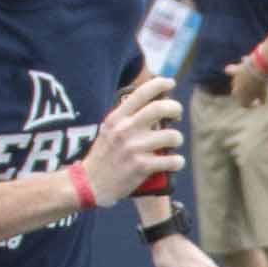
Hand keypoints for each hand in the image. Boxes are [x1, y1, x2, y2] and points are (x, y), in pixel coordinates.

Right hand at [80, 71, 185, 205]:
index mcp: (116, 118)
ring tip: (174, 143)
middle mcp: (125, 130)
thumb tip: (151, 105)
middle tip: (178, 114)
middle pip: (160, 109)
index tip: (170, 82)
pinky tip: (175, 162)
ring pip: (172, 136)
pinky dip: (178, 162)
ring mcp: (134, 148)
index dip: (159, 84)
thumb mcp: (108, 130)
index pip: (141, 93)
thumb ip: (125, 118)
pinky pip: (172, 160)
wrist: (90, 184)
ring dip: (177, 139)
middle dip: (175, 108)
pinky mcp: (141, 166)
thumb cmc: (103, 156)